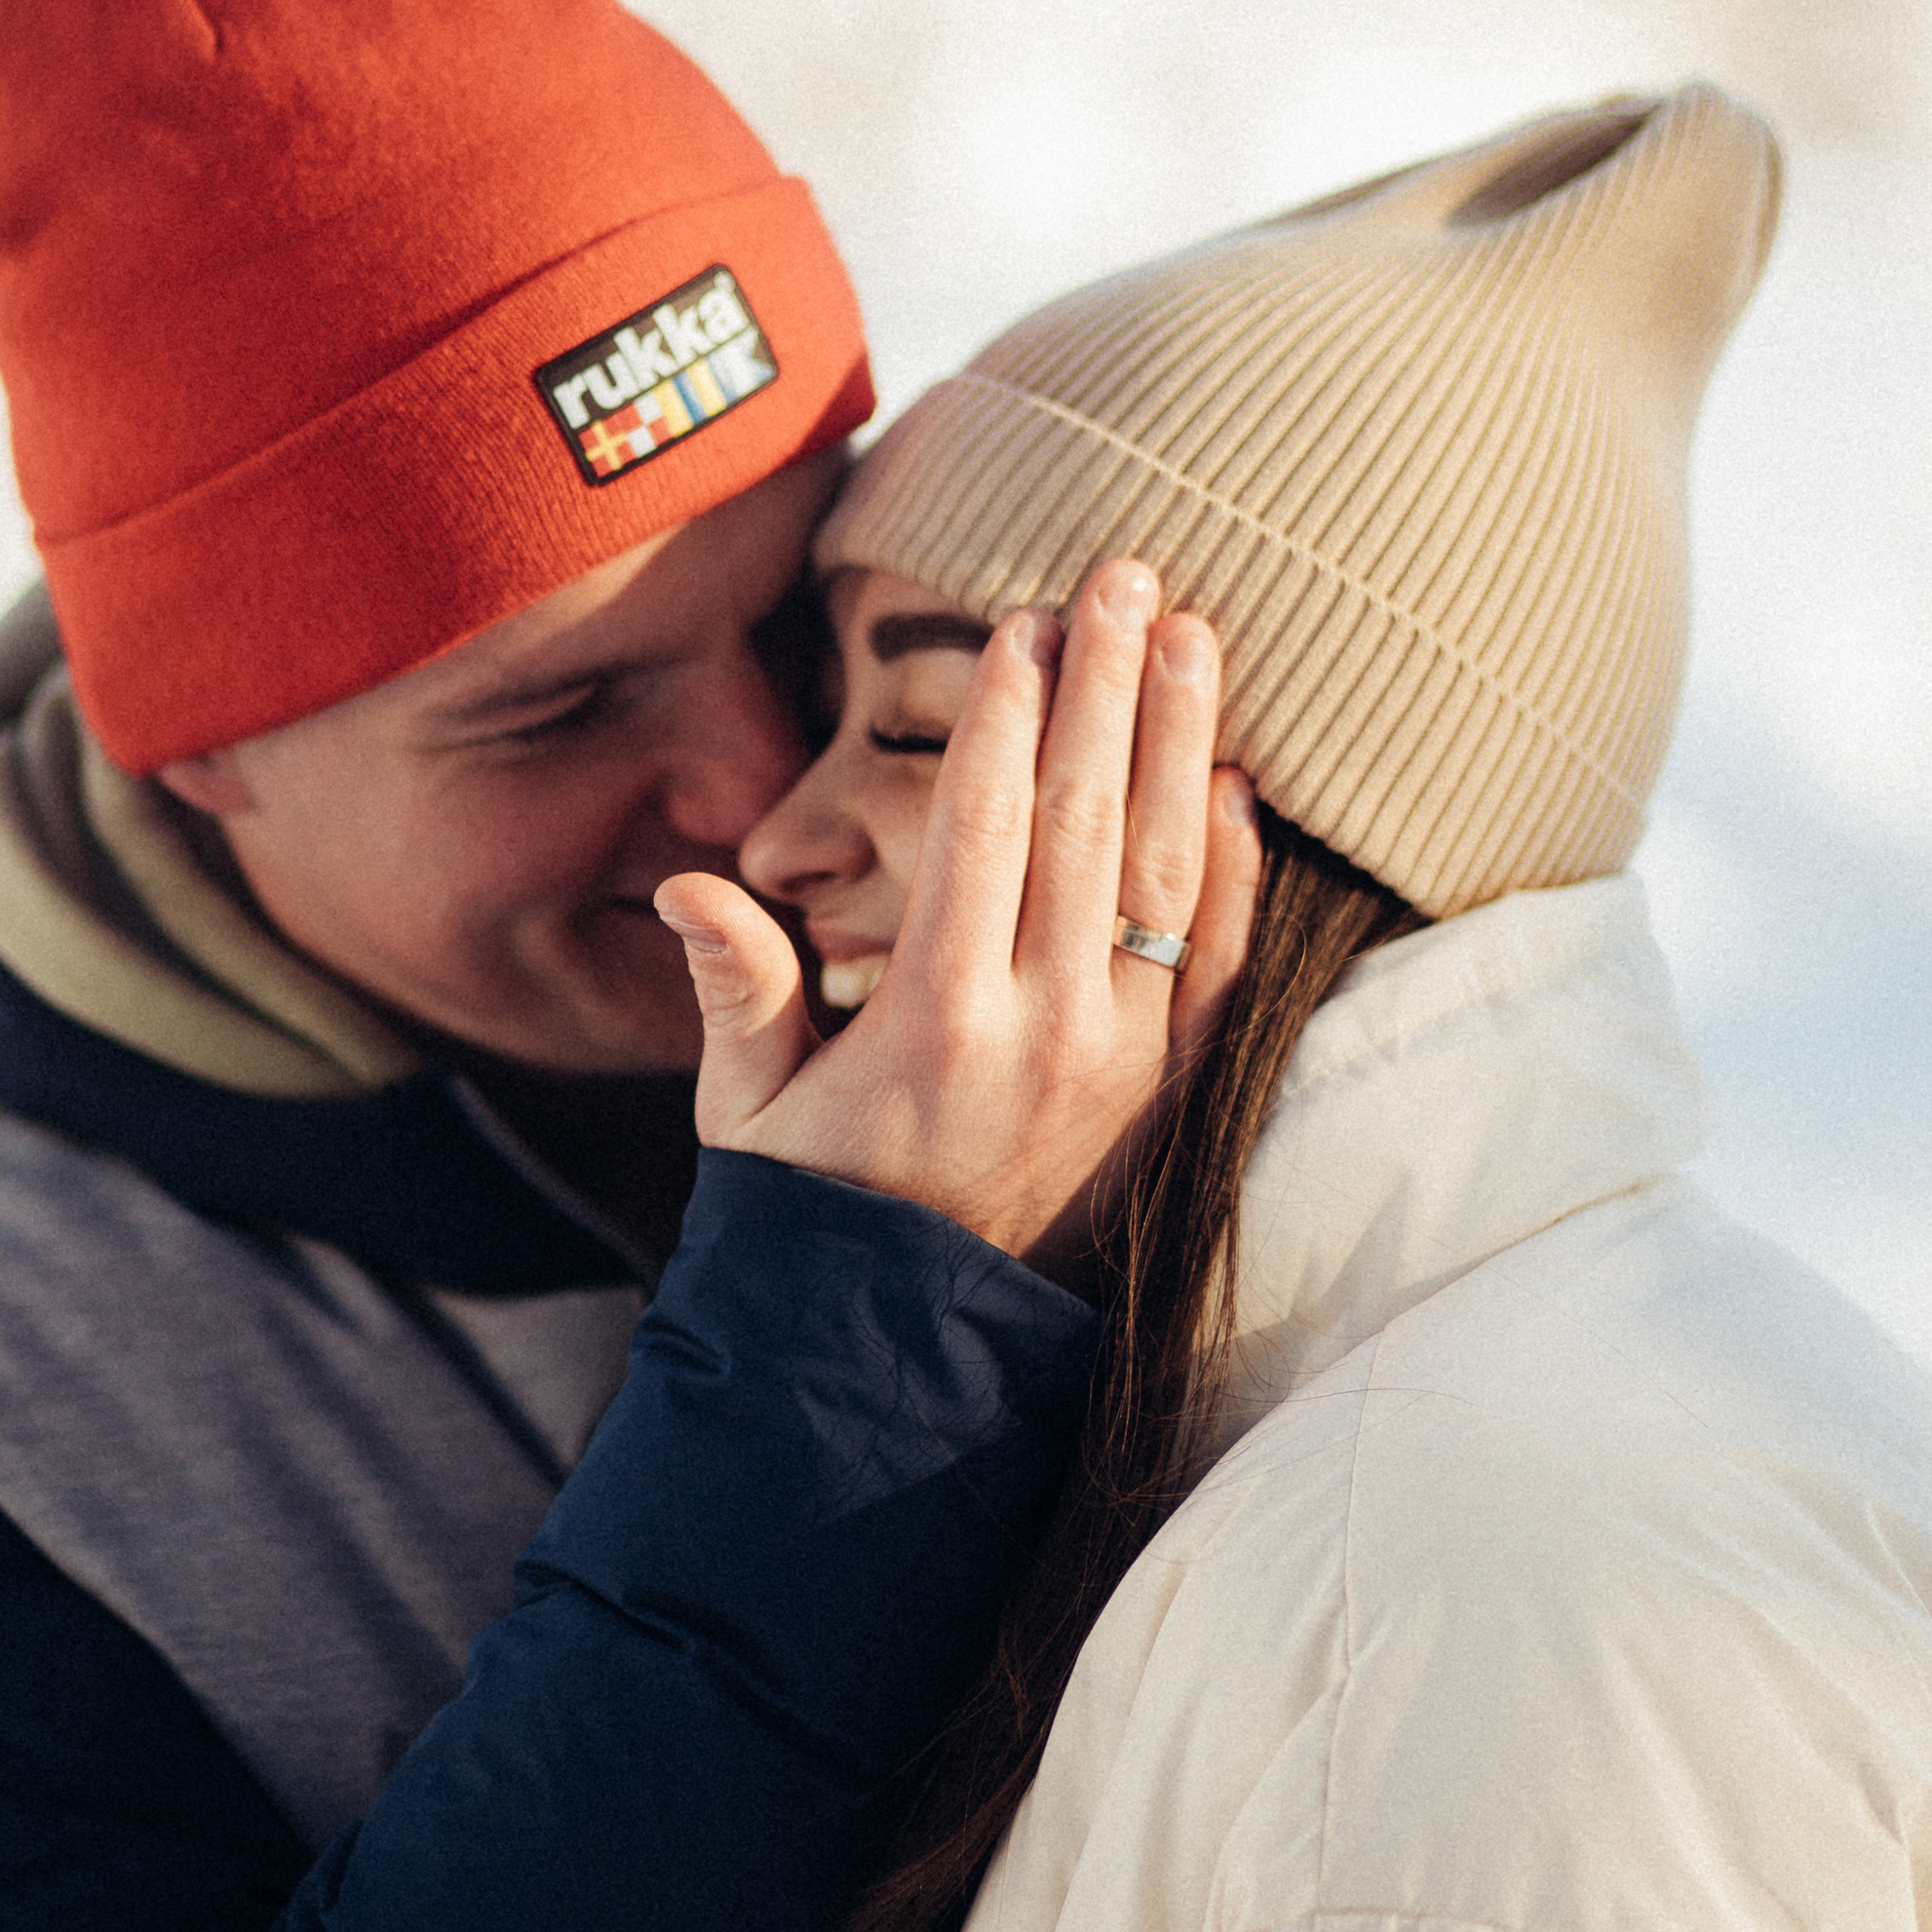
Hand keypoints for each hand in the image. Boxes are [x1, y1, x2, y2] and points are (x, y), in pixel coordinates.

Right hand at [653, 562, 1262, 1265]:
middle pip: (1090, 825)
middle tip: (1129, 578)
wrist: (911, 1353)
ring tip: (1194, 635)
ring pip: (1166, 872)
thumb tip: (694, 884)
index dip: (1012, 722)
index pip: (989, 835)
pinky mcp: (1172, 1093)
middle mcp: (1045, 1034)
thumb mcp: (747, 1111)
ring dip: (1182, 743)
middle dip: (1110, 689)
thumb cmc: (815, 1212)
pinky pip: (1220, 960)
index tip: (1028, 627)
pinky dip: (1234, 865)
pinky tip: (1237, 779)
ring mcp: (1123, 1064)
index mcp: (936, 1024)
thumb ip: (740, 989)